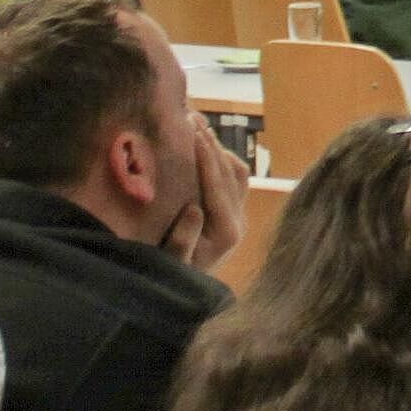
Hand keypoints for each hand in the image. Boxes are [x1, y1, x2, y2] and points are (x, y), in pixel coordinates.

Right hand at [171, 125, 253, 275]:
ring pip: (237, 171)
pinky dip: (219, 157)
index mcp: (226, 232)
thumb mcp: (171, 265)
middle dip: (211, 144)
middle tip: (190, 116)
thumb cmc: (171, 278)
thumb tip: (194, 210)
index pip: (218, 185)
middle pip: (231, 172)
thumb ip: (182, 242)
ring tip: (195, 123)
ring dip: (217, 146)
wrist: (185, 294)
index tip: (192, 132)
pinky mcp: (234, 212)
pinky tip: (201, 142)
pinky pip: (234, 177)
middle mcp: (238, 222)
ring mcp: (239, 215)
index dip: (206, 157)